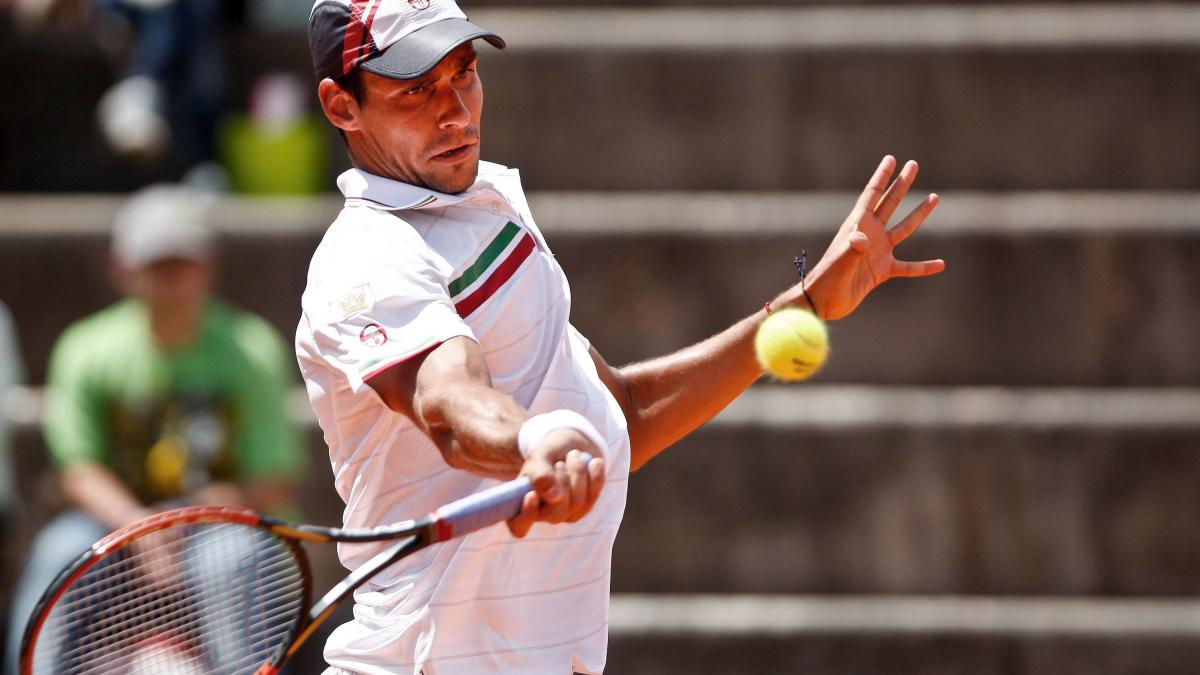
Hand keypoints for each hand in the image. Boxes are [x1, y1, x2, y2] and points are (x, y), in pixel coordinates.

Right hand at [507, 429, 605, 536]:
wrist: (570, 446)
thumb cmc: (547, 453)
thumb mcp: (539, 456)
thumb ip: (540, 474)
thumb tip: (553, 497)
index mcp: (521, 505)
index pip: (519, 525)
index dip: (526, 515)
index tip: (531, 494)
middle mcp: (542, 515)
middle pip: (556, 514)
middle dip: (562, 483)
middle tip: (559, 463)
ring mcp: (564, 514)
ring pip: (577, 503)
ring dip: (577, 474)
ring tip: (573, 456)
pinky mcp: (584, 508)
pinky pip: (594, 496)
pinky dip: (595, 476)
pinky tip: (594, 462)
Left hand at [784, 156, 944, 320]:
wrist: (823, 302)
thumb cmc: (826, 281)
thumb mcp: (839, 264)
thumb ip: (851, 250)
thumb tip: (861, 239)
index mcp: (857, 226)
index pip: (872, 195)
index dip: (881, 176)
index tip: (891, 158)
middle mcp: (869, 235)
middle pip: (889, 203)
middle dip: (901, 184)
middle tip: (913, 164)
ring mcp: (877, 252)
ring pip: (903, 229)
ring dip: (919, 214)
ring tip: (934, 198)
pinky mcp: (882, 271)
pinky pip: (908, 266)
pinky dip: (923, 266)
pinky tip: (940, 264)